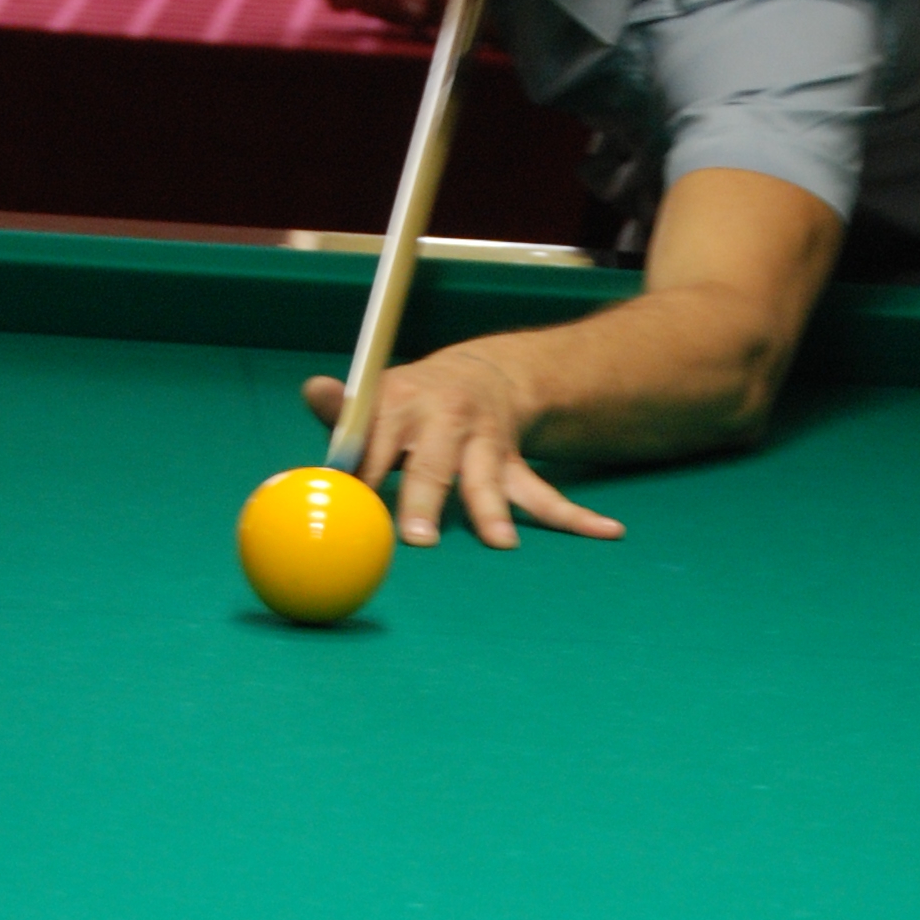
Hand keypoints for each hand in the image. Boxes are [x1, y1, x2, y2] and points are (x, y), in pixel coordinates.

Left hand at [301, 345, 625, 551]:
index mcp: (401, 403)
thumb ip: (343, 408)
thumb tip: (311, 390)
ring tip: (502, 545)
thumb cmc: (411, 401)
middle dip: (426, 500)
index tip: (351, 503)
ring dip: (495, 513)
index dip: (364, 473)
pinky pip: (545, 494)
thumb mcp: (376, 396)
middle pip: (434, 464)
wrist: (481, 374)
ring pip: (490, 482)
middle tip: (417, 539)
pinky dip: (576, 517)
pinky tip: (608, 532)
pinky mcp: (513, 464)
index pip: (376, 441)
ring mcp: (484, 444)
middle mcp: (445, 421)